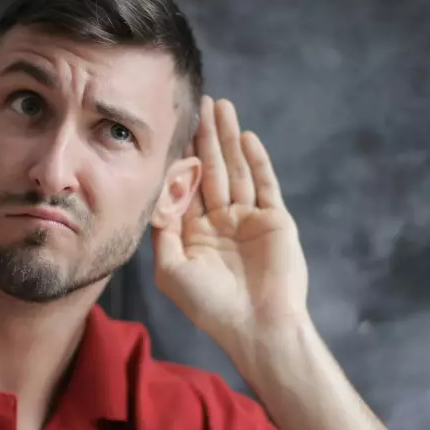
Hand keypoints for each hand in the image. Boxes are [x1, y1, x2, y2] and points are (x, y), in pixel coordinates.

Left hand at [152, 96, 309, 350]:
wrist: (257, 327)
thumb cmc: (210, 306)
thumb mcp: (170, 270)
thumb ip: (161, 230)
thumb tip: (154, 194)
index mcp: (195, 233)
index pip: (186, 186)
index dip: (180, 157)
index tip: (172, 127)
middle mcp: (222, 222)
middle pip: (213, 169)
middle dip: (206, 137)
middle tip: (201, 102)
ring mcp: (250, 220)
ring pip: (238, 170)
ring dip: (229, 139)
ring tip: (222, 106)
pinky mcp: (275, 221)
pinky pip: (265, 184)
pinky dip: (257, 161)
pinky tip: (246, 137)